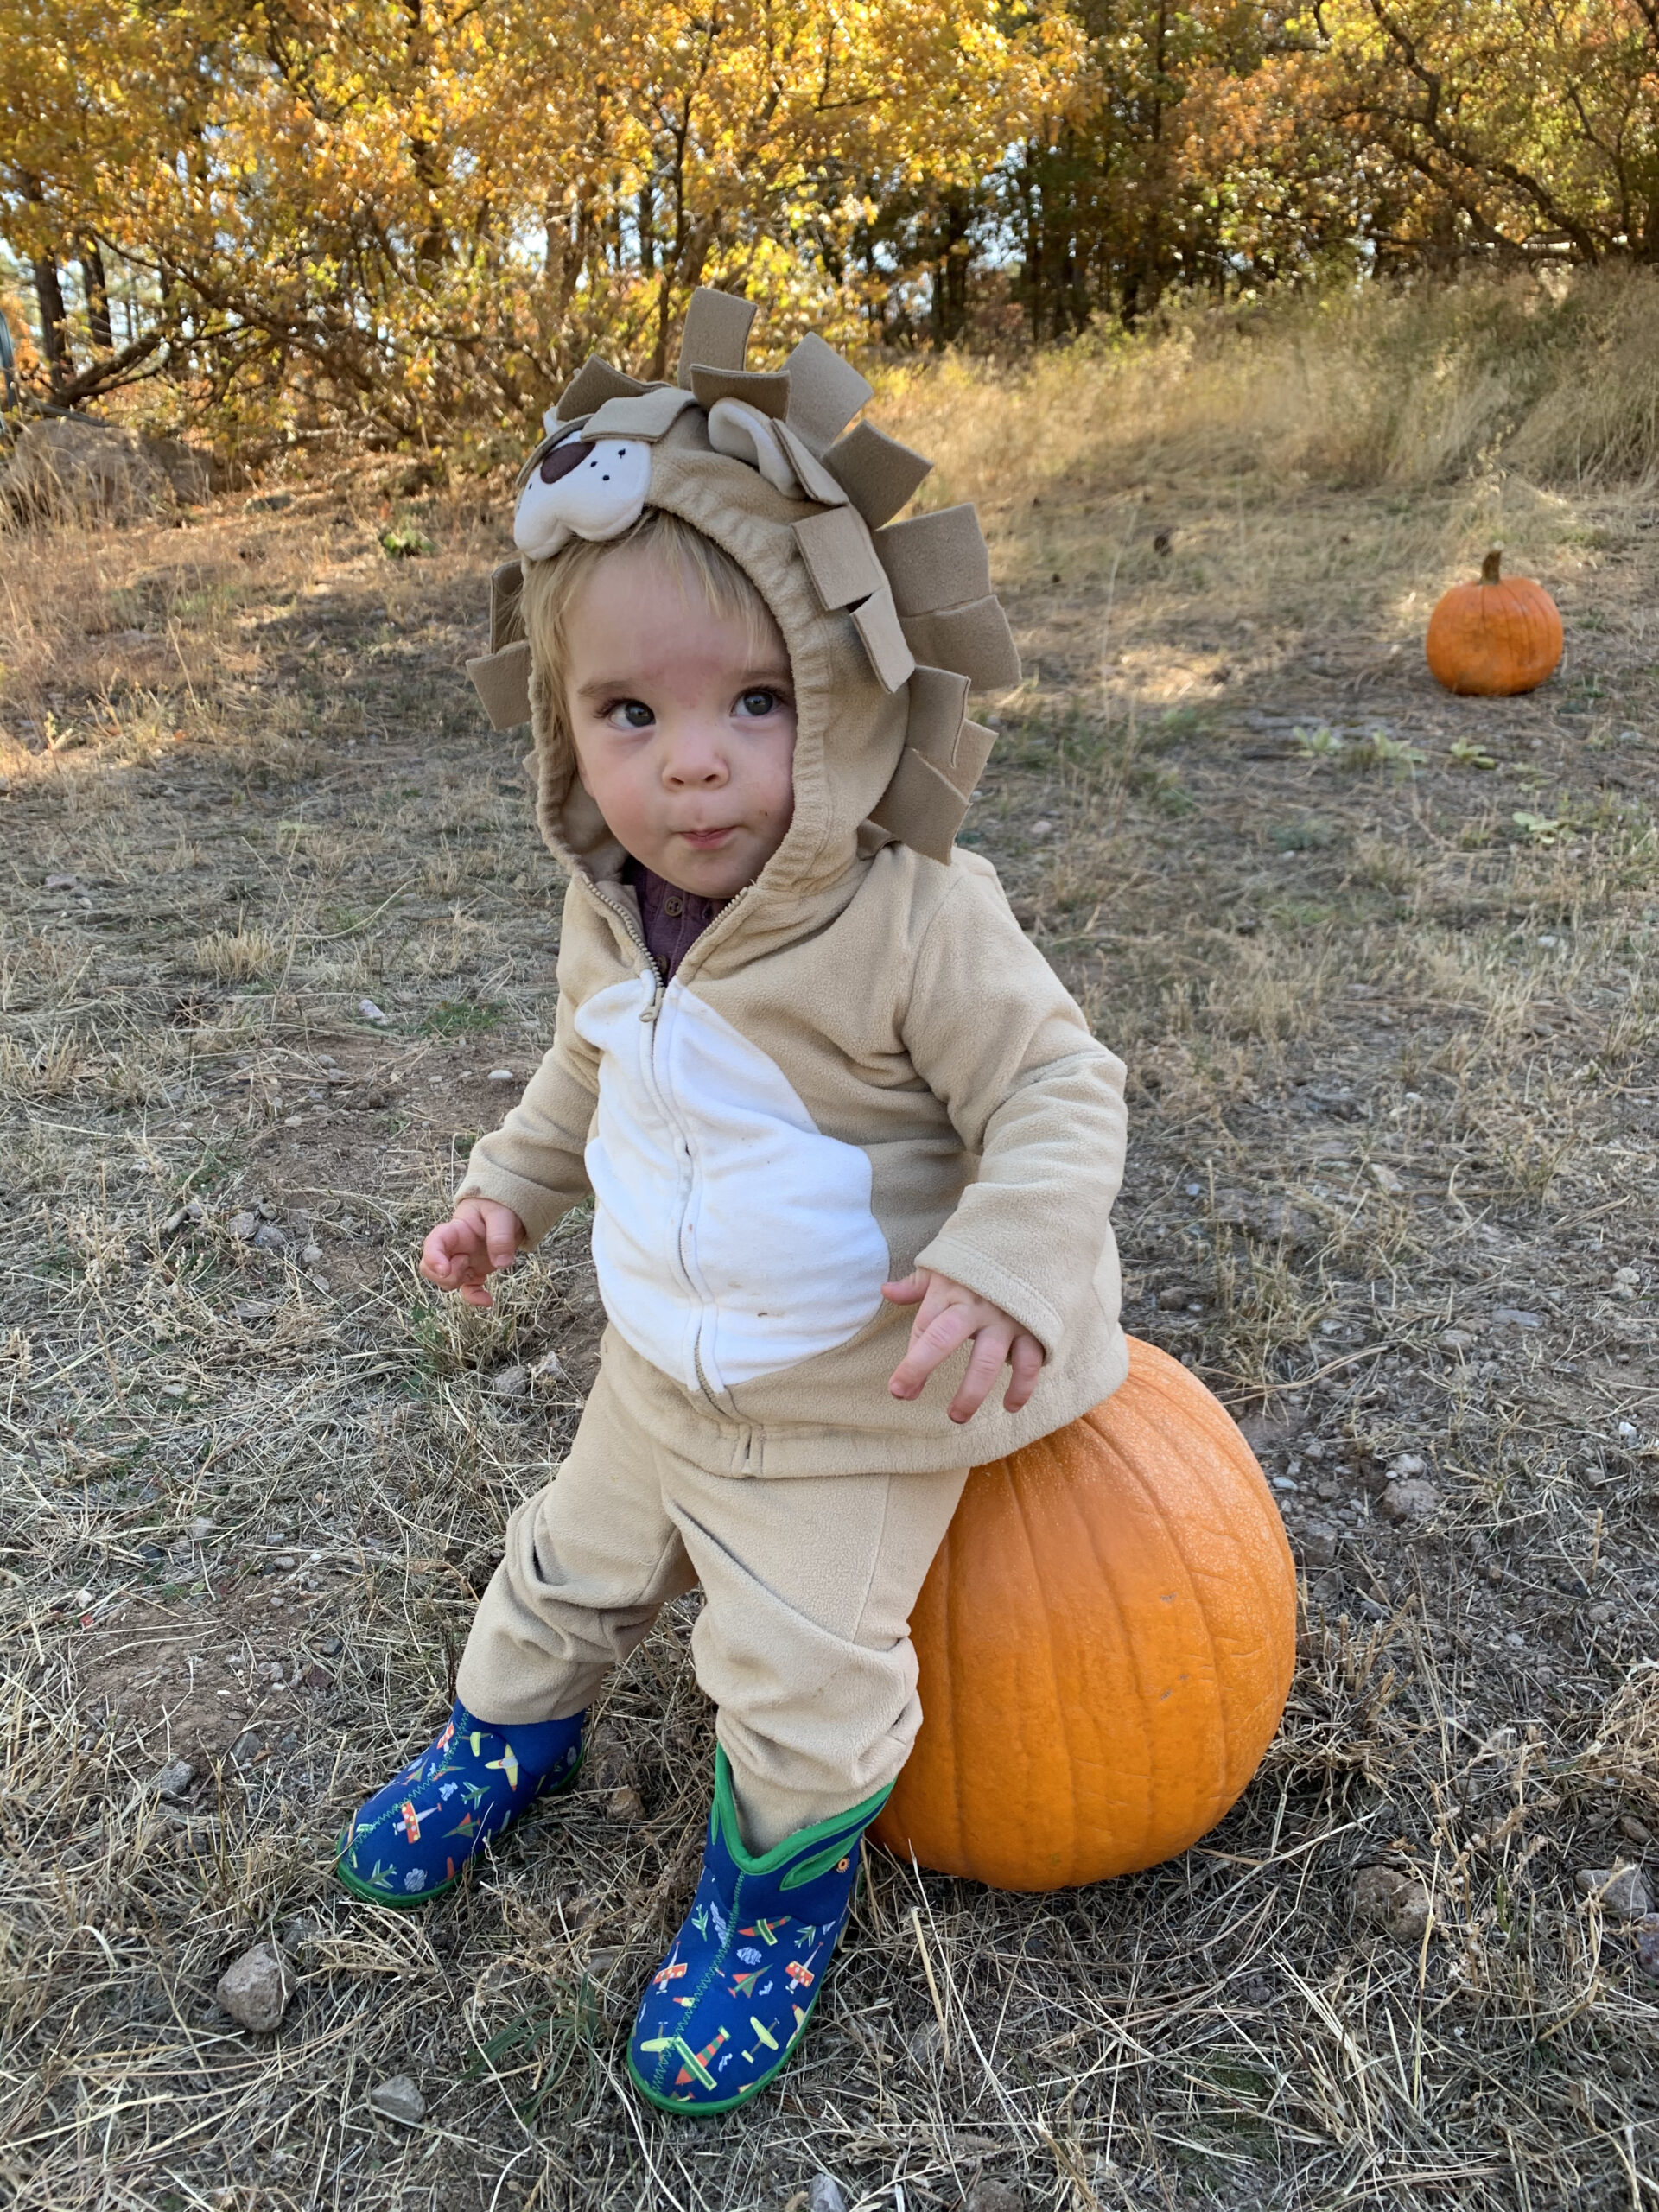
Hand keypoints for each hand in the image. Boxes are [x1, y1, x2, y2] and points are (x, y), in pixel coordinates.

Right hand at [420, 1199, 525, 1307]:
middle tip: (467, 1263)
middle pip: (429, 1268)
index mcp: (455, 1230)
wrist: (507, 1212)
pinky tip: (488, 1301)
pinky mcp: (474, 1272)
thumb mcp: (502, 1215)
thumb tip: (500, 1264)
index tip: (444, 1270)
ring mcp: (462, 1261)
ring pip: (445, 1282)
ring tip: (481, 1266)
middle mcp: (453, 1248)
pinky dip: (475, 1299)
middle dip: (445, 1276)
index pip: (433, 1242)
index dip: (433, 1258)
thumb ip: (500, 1236)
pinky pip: (468, 1291)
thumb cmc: (499, 1208)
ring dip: (460, 1282)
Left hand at [883, 1268, 1044, 1424]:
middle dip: (921, 1368)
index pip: (923, 1328)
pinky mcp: (1034, 1328)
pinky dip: (1021, 1388)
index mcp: (951, 1291)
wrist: (1036, 1238)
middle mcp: (976, 1306)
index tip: (898, 1389)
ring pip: (986, 1362)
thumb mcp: (947, 1264)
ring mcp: (1006, 1319)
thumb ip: (917, 1284)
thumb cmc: (983, 1258)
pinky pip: (1028, 1364)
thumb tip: (885, 1291)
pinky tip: (1010, 1405)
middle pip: (943, 1339)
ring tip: (957, 1416)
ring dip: (971, 1393)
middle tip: (905, 1397)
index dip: (909, 1361)